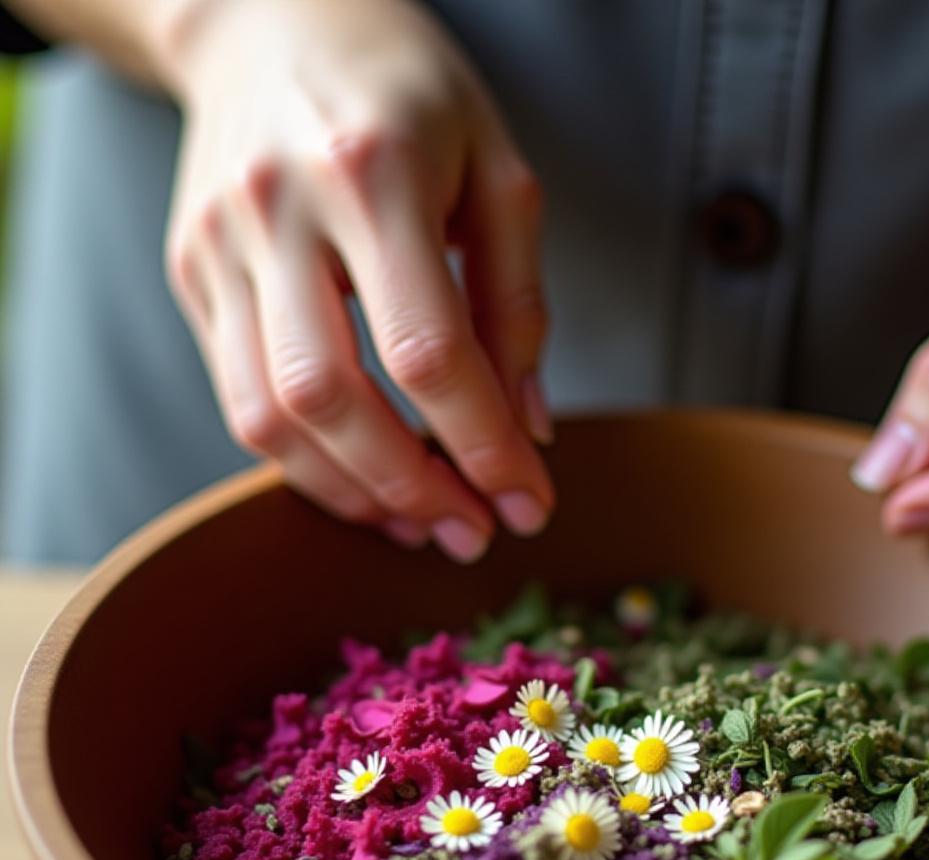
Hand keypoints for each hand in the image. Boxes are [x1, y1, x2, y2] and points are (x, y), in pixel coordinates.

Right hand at [163, 0, 553, 559]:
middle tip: (471, 532)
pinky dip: (306, 462)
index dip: (483, 447)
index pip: (429, 353)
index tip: (530, 504)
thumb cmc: (406, 92)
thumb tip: (527, 430)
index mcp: (373, 172)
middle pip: (333, 399)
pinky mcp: (190, 274)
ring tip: (420, 523)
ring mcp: (218, 245)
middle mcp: (277, 210)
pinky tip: (364, 482)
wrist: (269, 16)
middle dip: (413, 488)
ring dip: (352, 493)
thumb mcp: (497, 171)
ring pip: (268, 416)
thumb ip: (517, 303)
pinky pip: (240, 400)